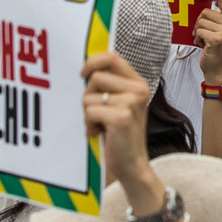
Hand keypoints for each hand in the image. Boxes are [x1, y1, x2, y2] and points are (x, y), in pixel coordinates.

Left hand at [82, 53, 154, 195]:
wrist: (132, 164)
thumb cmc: (120, 134)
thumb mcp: (120, 104)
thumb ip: (110, 86)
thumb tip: (86, 68)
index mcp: (138, 83)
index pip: (112, 57)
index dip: (92, 62)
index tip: (82, 74)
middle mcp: (138, 90)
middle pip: (96, 77)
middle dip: (88, 95)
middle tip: (96, 113)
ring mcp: (131, 103)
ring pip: (89, 96)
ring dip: (88, 112)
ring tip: (99, 124)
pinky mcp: (121, 117)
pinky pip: (89, 111)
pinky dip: (88, 123)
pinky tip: (98, 132)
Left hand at [193, 0, 221, 85]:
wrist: (217, 68)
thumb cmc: (215, 48)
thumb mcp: (218, 29)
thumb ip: (213, 17)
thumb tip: (199, 1)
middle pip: (205, 12)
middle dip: (199, 23)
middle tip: (204, 34)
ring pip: (200, 22)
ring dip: (198, 32)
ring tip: (205, 41)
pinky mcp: (217, 38)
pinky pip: (199, 31)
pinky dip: (197, 39)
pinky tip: (204, 46)